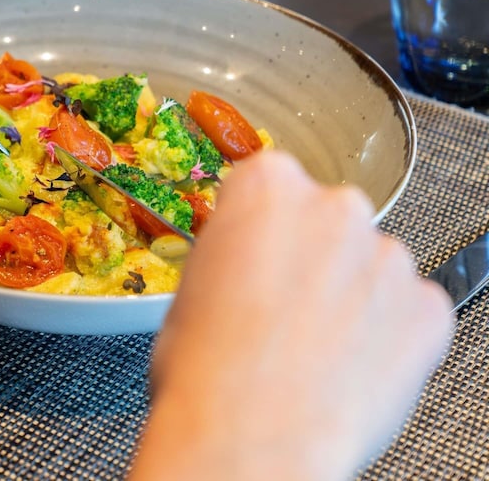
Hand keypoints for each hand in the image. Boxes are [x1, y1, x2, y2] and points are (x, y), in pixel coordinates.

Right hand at [129, 151, 452, 480]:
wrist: (251, 435)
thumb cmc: (207, 367)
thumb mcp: (191, 284)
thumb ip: (235, 253)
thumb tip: (250, 267)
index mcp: (267, 185)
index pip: (272, 185)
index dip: (262, 230)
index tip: (259, 256)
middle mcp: (334, 206)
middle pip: (328, 220)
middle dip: (314, 257)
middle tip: (284, 308)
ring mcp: (388, 256)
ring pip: (372, 266)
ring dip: (353, 296)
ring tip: (316, 348)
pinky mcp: (428, 308)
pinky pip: (412, 310)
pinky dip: (389, 334)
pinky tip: (350, 366)